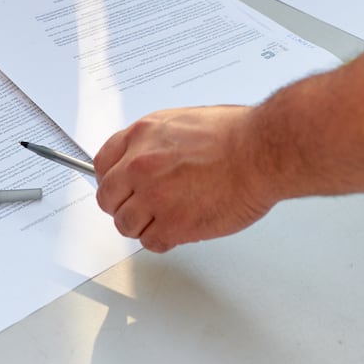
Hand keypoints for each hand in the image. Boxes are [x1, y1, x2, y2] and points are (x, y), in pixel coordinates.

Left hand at [93, 105, 277, 252]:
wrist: (260, 152)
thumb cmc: (236, 135)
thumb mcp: (182, 121)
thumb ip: (156, 142)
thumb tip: (147, 157)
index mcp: (141, 136)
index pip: (103, 164)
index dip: (111, 180)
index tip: (118, 187)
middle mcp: (140, 166)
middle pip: (108, 198)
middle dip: (122, 205)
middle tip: (140, 208)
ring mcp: (153, 197)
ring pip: (126, 224)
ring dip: (142, 225)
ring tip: (163, 220)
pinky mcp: (172, 225)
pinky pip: (151, 242)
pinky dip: (162, 241)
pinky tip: (177, 231)